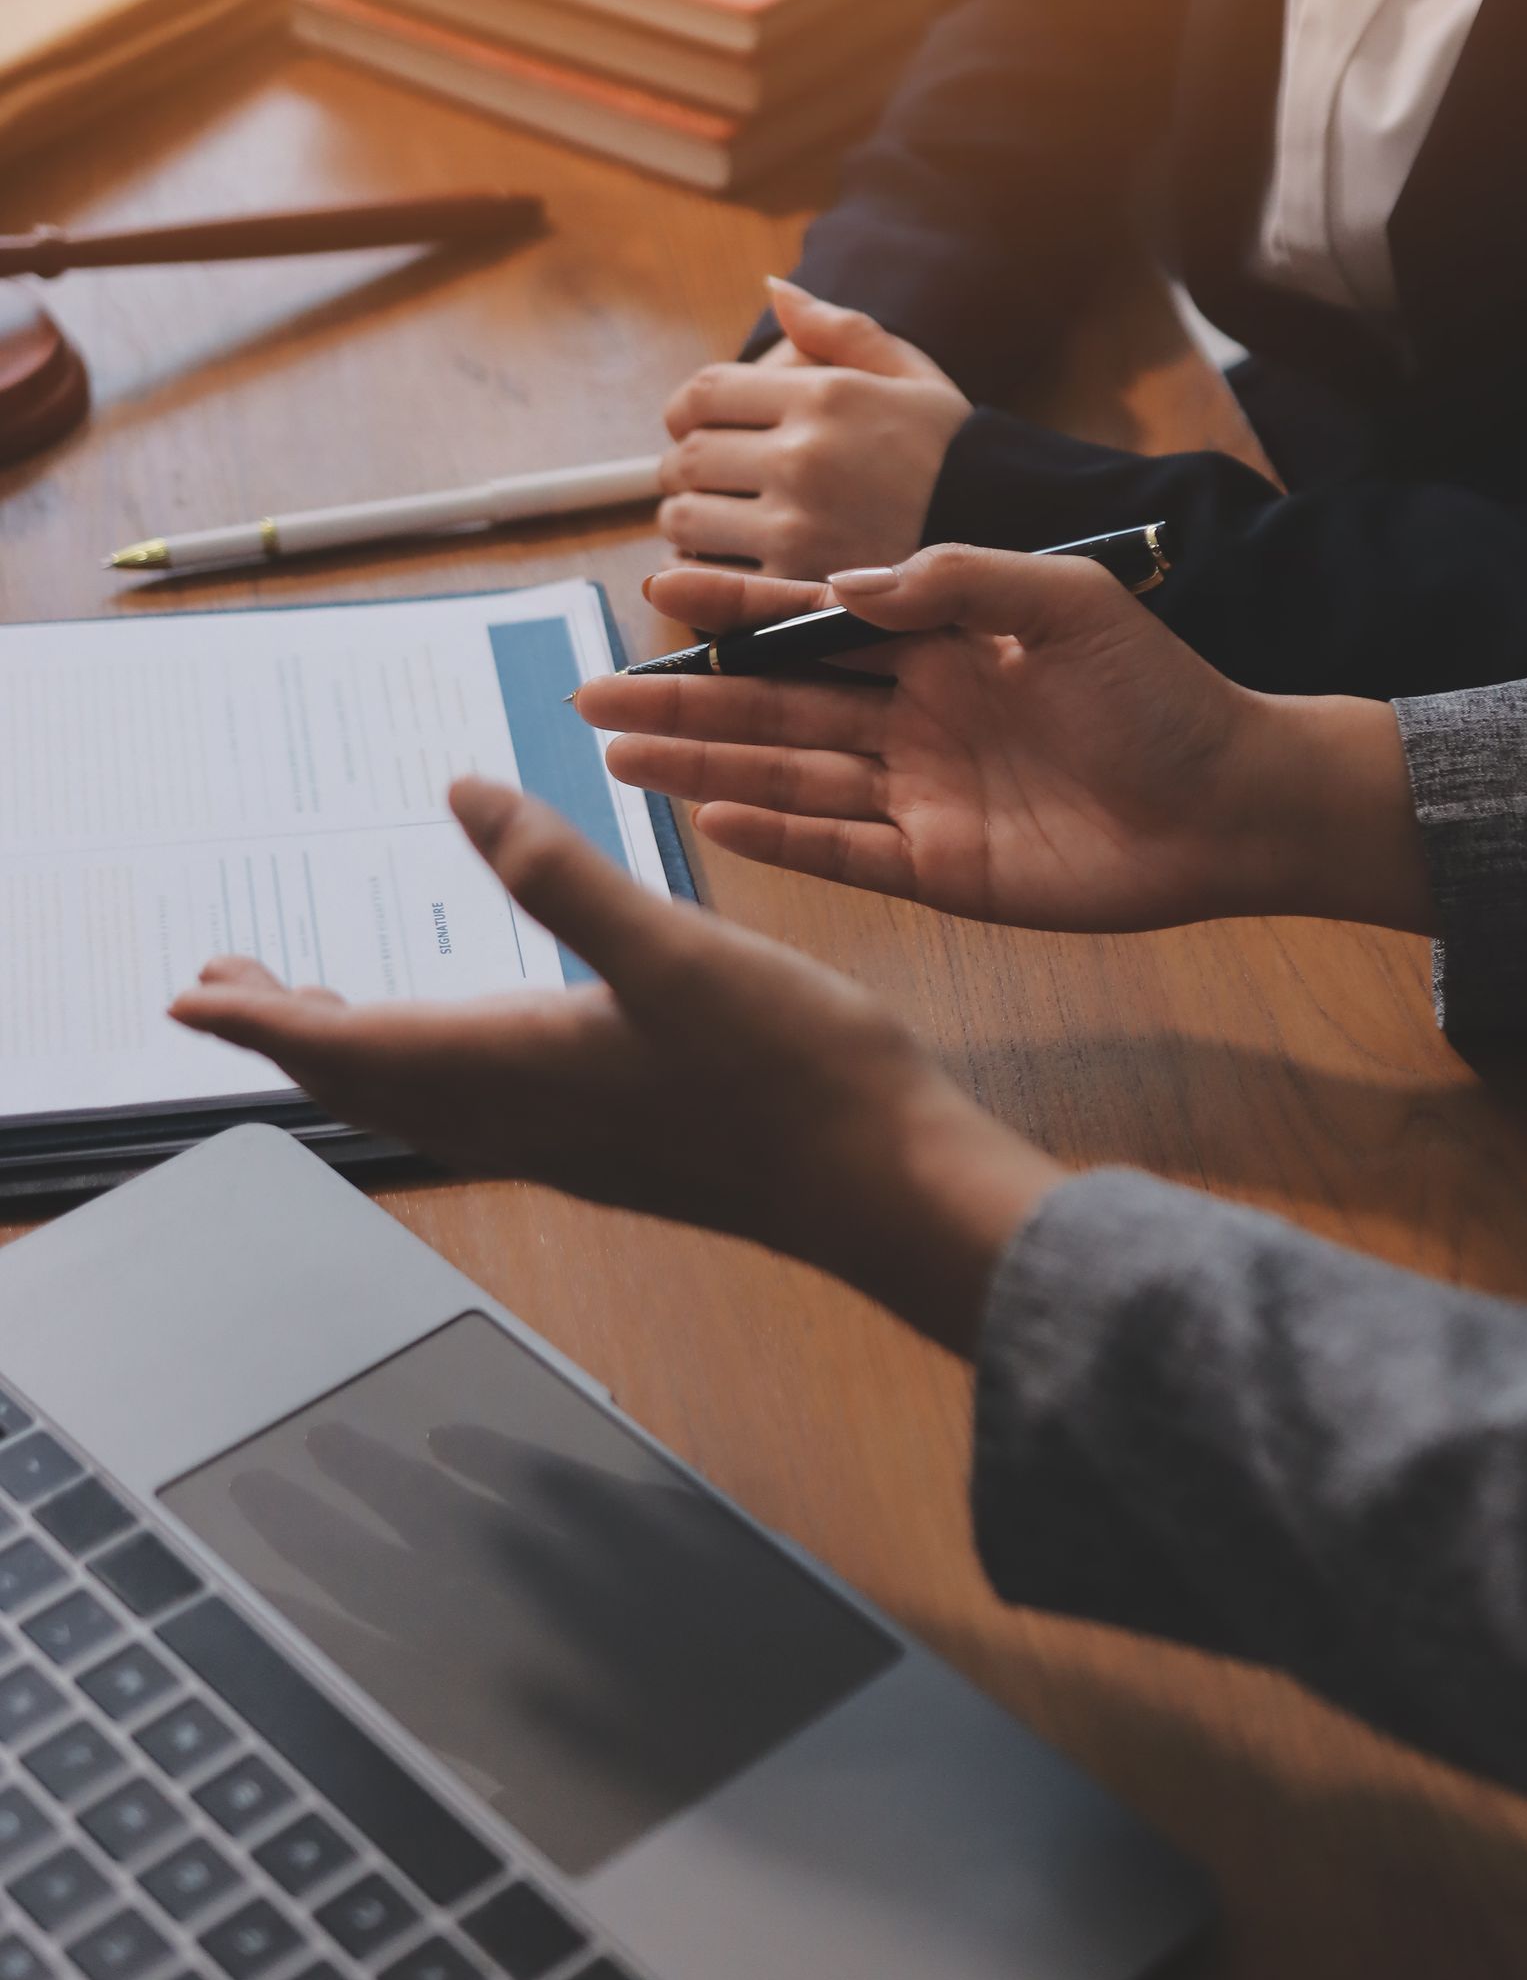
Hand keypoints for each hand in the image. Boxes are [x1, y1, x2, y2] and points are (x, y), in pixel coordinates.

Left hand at [169, 780, 1059, 1356]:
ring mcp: (571, 1141)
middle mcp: (524, 1119)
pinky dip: (433, 1064)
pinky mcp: (617, 1145)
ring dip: (358, 1050)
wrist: (885, 1185)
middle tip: (234, 982)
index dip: (261, 1019)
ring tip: (325, 1004)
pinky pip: (481, 1109)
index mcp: (516, 1068)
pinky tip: (476, 1035)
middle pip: (369, 1080)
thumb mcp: (669, 951)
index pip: (346, 1047)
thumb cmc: (790, 1072)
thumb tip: (458, 794)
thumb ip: (558, 874)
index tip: (187, 996)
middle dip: (292, 1030)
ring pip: (423, 1100)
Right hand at [578, 547, 1434, 933]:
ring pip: (790, 776)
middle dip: (684, 699)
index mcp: (943, 645)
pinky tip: (707, 820)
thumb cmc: (1167, 691)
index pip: (814, 623)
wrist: (1237, 800)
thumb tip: (849, 580)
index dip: (736, 611)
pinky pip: (841, 852)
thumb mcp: (1067, 602)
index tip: (656, 588)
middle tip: (587, 691)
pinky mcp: (942, 868)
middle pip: (777, 706)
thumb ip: (958, 581)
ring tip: (617, 754)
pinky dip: (777, 837)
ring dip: (704, 766)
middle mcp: (917, 719)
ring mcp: (923, 796)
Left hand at [656, 279, 969, 574]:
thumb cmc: (956, 455)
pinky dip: (702, 574)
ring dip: (685, 518)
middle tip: (696, 478)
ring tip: (709, 520)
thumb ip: (840, 329)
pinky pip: (713, 578)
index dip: (684, 410)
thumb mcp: (912, 376)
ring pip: (687, 517)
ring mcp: (799, 527)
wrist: (1011, 539)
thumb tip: (774, 288)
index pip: (707, 392)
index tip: (690, 426)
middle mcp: (807, 457)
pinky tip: (723, 567)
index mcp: (828, 396)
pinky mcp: (799, 589)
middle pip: (691, 455)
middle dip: (681, 467)